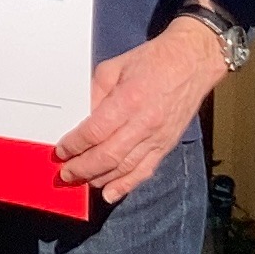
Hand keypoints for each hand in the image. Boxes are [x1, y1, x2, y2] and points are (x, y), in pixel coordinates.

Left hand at [55, 24, 223, 201]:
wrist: (192, 62)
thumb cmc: (155, 60)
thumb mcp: (114, 67)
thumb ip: (95, 93)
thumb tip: (81, 117)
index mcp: (129, 100)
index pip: (94, 132)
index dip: (74, 145)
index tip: (62, 150)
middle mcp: (144, 123)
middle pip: (106, 156)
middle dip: (82, 168)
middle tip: (66, 172)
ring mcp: (157, 137)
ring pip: (124, 168)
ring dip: (99, 178)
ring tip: (82, 181)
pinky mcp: (166, 145)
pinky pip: (144, 171)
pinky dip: (126, 185)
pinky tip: (111, 193)